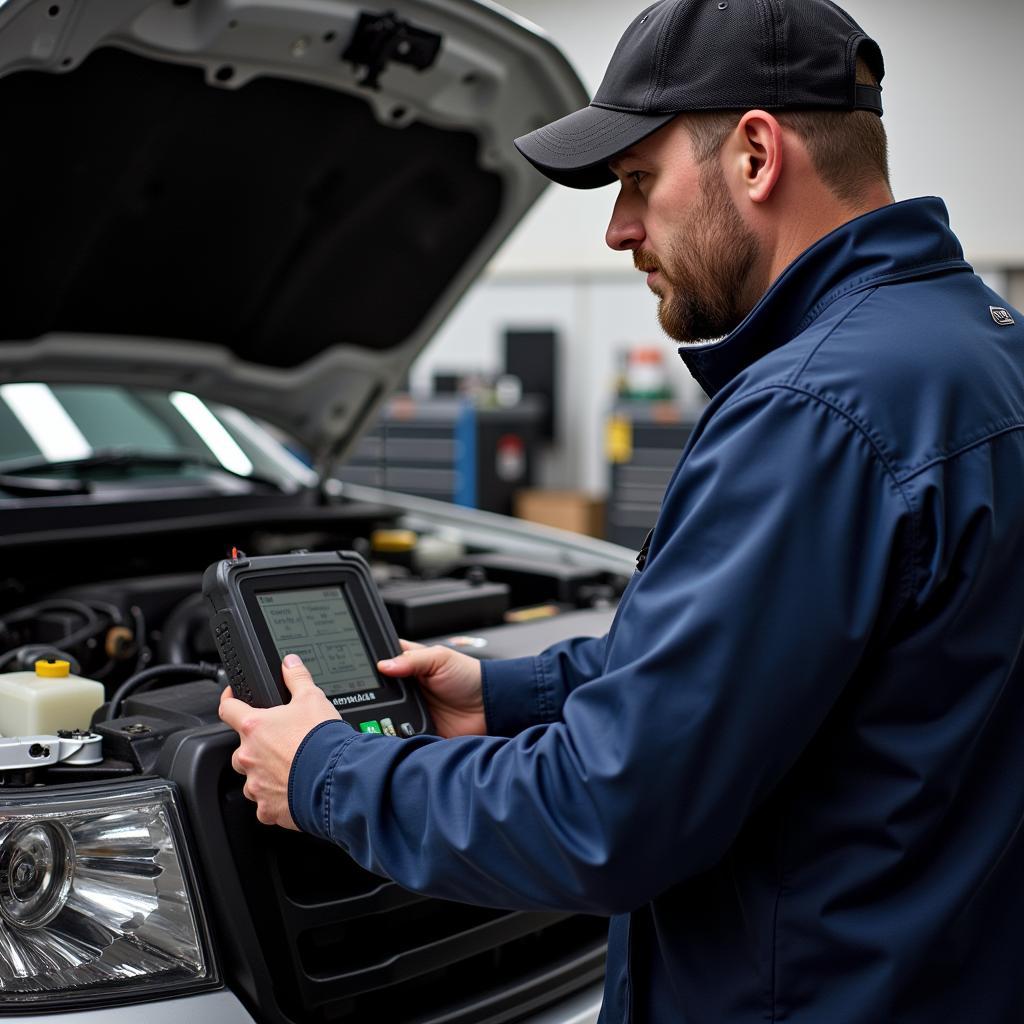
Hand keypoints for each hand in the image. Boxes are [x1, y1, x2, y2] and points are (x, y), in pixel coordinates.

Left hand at [218, 654, 340, 828]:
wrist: (336, 779)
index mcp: (254, 727)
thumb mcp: (313, 698)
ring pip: (252, 777)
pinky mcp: (266, 808)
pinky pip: (264, 803)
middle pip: (242, 748)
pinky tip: (293, 789)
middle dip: (257, 745)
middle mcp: (249, 756)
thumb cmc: (322, 741)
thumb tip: (290, 663)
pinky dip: (275, 797)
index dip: (229, 700)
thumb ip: (297, 678)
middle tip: (281, 742)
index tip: (233, 699)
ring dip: (264, 772)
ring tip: (290, 767)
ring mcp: (255, 784)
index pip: (228, 709)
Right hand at [377, 640, 485, 737]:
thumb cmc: (469, 676)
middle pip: (376, 692)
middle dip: (370, 695)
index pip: (380, 662)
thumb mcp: (440, 658)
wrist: (489, 707)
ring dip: (380, 716)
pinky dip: (394, 734)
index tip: (357, 671)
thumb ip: (412, 659)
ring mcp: (409, 709)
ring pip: (383, 714)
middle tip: (367, 696)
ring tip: (381, 714)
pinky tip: (392, 731)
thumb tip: (383, 664)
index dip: (369, 666)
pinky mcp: (416, 730)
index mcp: (408, 664)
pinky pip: (398, 734)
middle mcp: (405, 687)